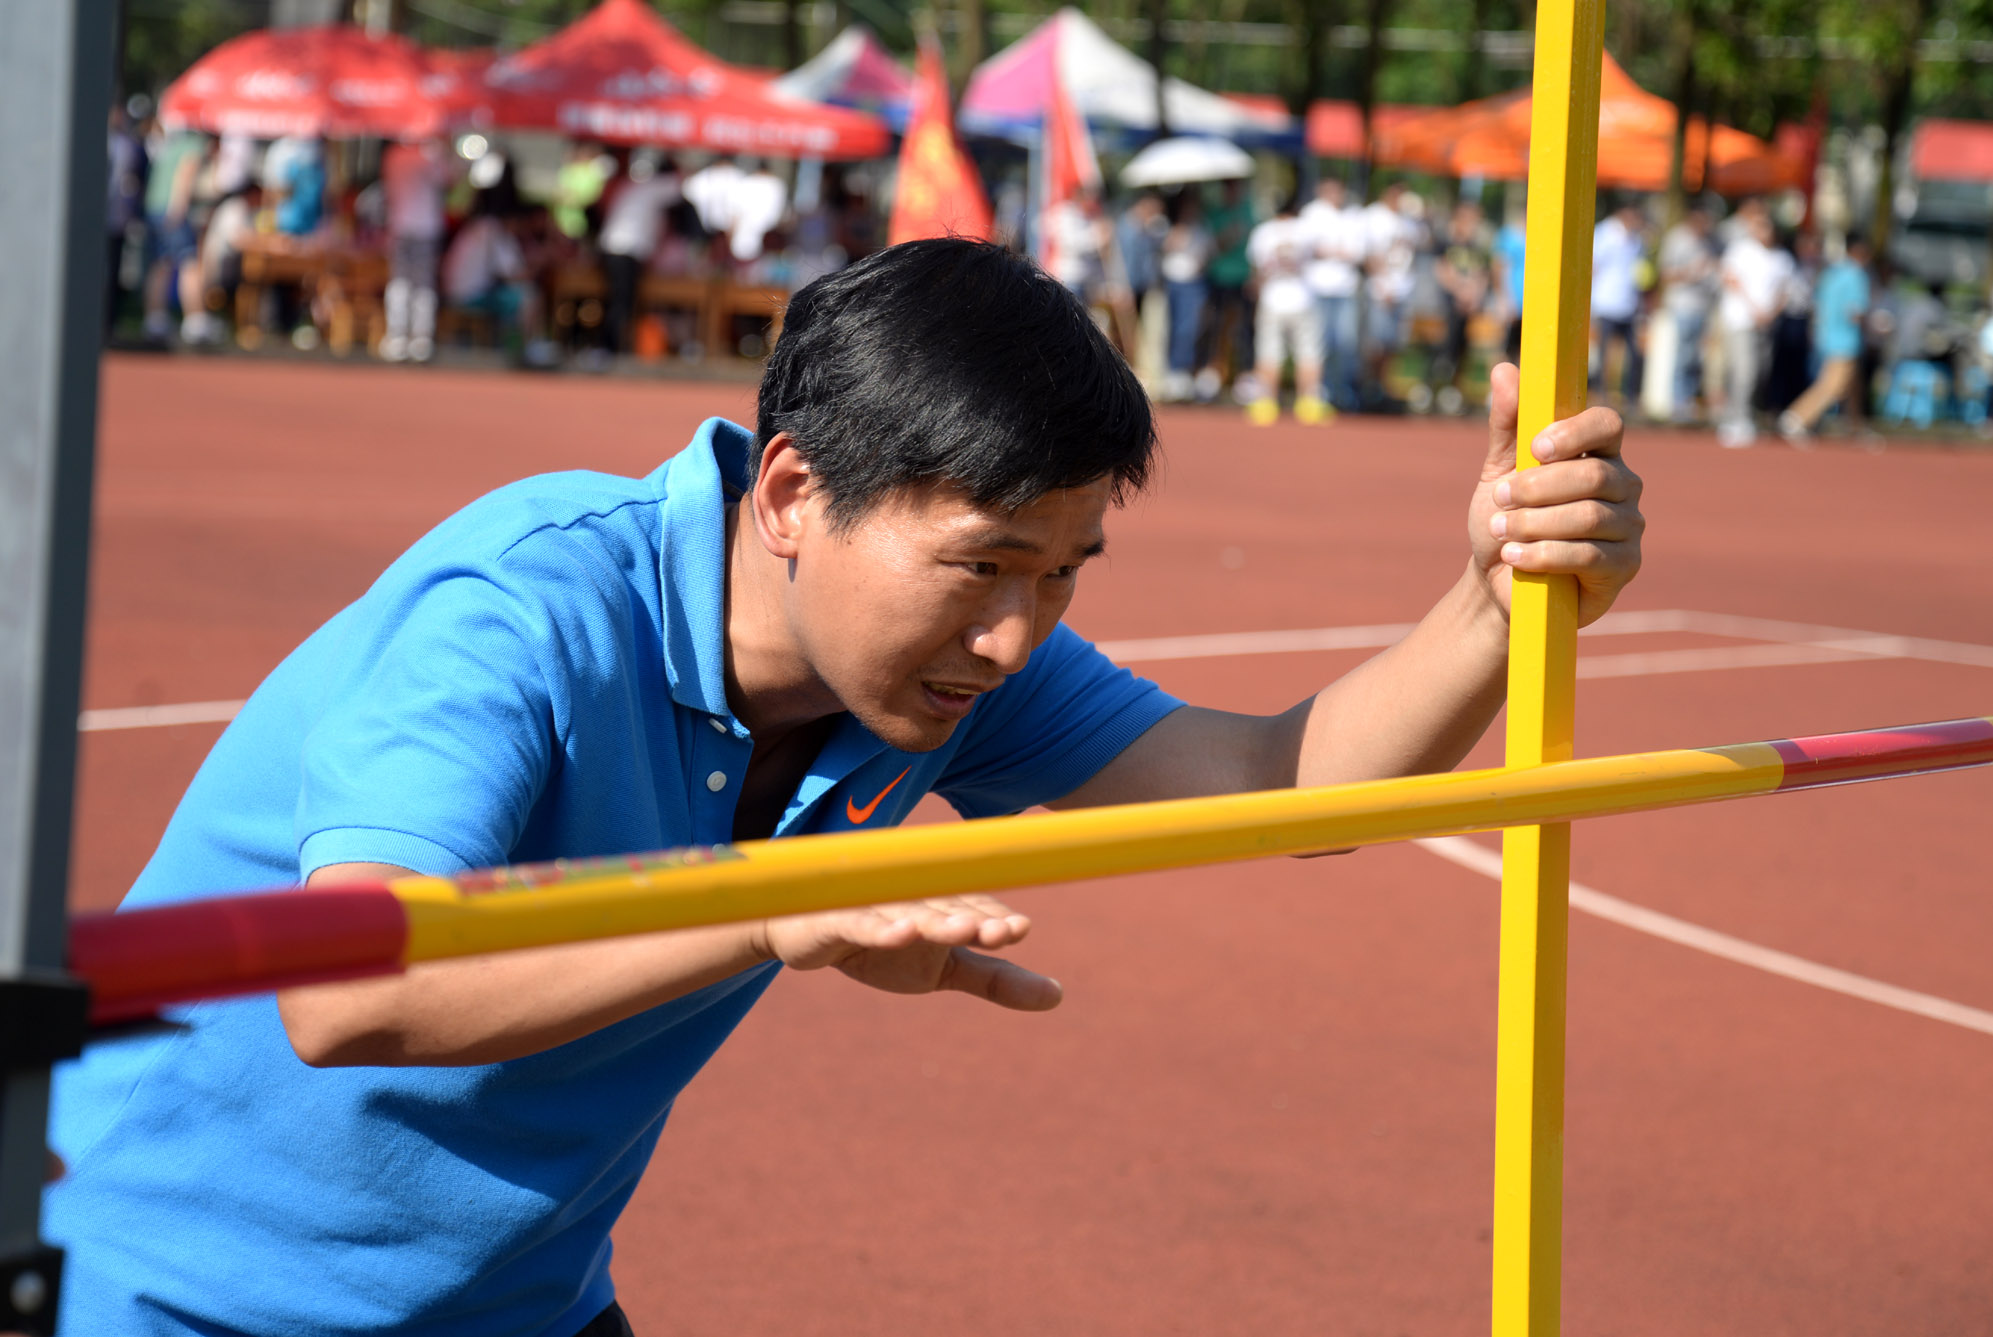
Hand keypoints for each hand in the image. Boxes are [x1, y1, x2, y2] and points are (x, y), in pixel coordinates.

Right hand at [756, 896, 1060, 1011]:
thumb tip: (1060, 996)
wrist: (806, 936)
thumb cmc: (886, 948)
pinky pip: (861, 923)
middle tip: (1002, 932)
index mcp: (943, 906)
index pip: (974, 909)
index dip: (995, 920)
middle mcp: (914, 899)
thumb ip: (996, 978)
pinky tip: (901, 936)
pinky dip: (880, 928)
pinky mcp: (838, 920)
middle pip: (947, 907)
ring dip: (935, 920)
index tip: (1019, 931)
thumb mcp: (944, 970)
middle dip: (973, 919)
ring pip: (909, 912)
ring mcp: (875, 907)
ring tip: (962, 930)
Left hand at [1468, 362, 1643, 626]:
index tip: (1536, 448)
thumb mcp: (1499, 471)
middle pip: (1594, 474)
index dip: (1575, 432)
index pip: (1608, 425)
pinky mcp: (1624, 567)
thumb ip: (1507, 424)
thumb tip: (1504, 369)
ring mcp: (1628, 527)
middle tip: (1500, 498)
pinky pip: (1590, 555)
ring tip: (1501, 532)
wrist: (1497, 585)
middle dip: (1539, 487)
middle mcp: (1622, 486)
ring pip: (1589, 516)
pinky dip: (1546, 554)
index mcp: (1597, 454)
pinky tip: (1516, 557)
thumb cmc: (1505, 523)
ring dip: (1535, 523)